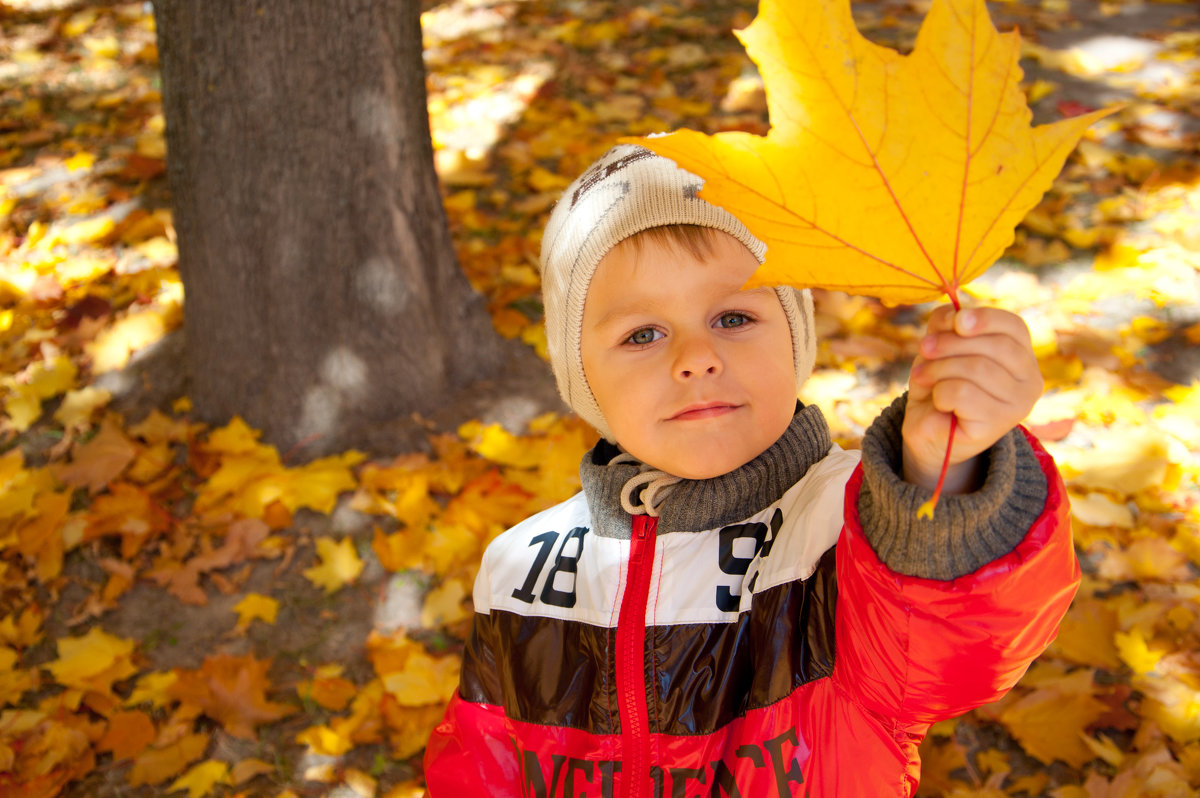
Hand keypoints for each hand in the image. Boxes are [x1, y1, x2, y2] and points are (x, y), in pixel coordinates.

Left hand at [902, 305, 1043, 493]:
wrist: (928, 431)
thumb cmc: (939, 384)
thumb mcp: (941, 346)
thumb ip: (949, 324)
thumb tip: (956, 315)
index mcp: (1022, 356)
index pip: (1014, 326)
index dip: (984, 318)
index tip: (956, 322)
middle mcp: (1030, 380)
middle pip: (995, 345)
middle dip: (950, 343)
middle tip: (924, 349)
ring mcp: (1019, 405)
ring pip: (977, 368)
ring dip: (939, 368)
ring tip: (923, 376)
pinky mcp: (999, 424)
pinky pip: (963, 393)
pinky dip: (940, 392)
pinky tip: (938, 402)